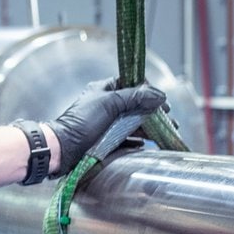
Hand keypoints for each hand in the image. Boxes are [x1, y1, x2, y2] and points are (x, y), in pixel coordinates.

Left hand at [48, 77, 166, 176]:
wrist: (64, 148)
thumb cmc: (82, 122)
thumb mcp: (109, 103)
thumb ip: (134, 97)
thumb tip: (159, 95)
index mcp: (104, 90)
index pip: (131, 85)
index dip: (148, 92)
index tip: (161, 102)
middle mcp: (106, 105)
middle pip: (136, 105)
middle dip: (154, 112)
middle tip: (169, 120)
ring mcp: (107, 123)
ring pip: (133, 122)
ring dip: (150, 127)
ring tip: (165, 134)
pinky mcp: (106, 139)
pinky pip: (127, 138)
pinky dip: (138, 141)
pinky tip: (146, 144)